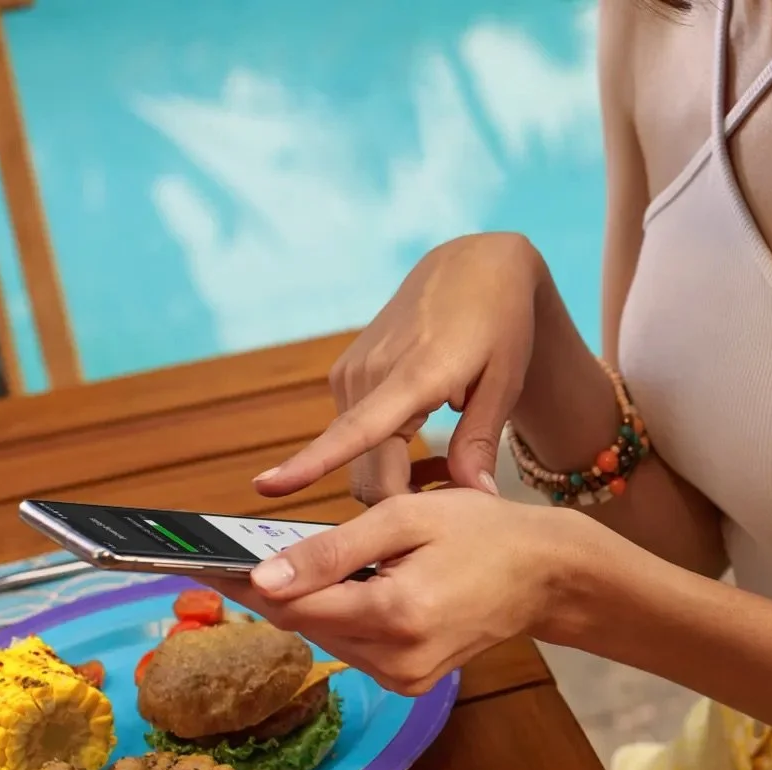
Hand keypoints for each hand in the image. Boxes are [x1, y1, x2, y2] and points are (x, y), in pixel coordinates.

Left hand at [198, 490, 605, 695]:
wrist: (544, 574)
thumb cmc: (483, 532)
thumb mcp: (407, 518)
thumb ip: (332, 550)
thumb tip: (262, 579)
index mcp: (394, 614)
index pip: (292, 605)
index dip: (243, 582)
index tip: (200, 561)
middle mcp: (396, 658)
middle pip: (304, 624)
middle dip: (282, 588)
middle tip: (259, 551)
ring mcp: (404, 678)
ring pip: (326, 638)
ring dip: (317, 602)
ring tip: (336, 564)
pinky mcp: (409, 683)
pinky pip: (353, 648)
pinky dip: (346, 618)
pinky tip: (364, 589)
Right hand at [254, 233, 544, 503]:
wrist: (473, 267)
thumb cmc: (499, 324)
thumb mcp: (504, 383)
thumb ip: (480, 442)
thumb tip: (477, 497)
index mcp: (413, 375)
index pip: (355, 430)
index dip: (312, 463)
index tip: (267, 486)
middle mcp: (369, 373)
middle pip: (364, 470)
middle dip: (400, 501)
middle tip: (452, 499)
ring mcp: (351, 371)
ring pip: (358, 457)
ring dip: (394, 478)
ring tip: (448, 466)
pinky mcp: (346, 373)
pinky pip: (354, 434)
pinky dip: (382, 454)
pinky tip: (420, 440)